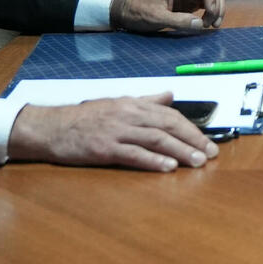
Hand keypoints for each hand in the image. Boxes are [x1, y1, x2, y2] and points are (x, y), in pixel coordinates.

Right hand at [8, 92, 219, 171]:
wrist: (52, 127)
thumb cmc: (86, 117)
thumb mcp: (118, 103)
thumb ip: (146, 101)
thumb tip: (170, 95)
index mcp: (134, 104)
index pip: (170, 115)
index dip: (192, 128)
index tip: (208, 142)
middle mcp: (129, 115)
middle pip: (168, 126)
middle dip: (193, 140)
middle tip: (210, 154)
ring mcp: (117, 131)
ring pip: (156, 139)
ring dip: (180, 151)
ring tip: (197, 162)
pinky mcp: (104, 148)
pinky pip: (134, 154)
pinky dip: (153, 160)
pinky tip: (168, 167)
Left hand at [112, 0, 224, 30]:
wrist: (129, 14)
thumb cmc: (139, 13)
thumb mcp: (156, 18)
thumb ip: (178, 21)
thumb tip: (200, 25)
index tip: (210, 13)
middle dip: (217, 4)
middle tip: (213, 23)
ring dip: (217, 9)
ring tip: (213, 25)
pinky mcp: (190, 2)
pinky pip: (208, 4)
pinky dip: (212, 12)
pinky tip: (209, 23)